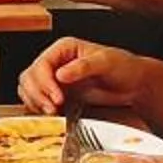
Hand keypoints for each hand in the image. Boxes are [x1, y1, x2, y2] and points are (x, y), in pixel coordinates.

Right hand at [16, 38, 145, 115]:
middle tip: (52, 108)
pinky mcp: (57, 94)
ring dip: (35, 102)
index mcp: (64, 48)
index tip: (58, 97)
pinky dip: (38, 107)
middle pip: (30, 77)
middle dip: (38, 94)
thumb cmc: (124, 67)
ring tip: (51, 112)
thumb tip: (61, 74)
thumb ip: (83, 66)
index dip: (45, 82)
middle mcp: (56, 62)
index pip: (42, 64)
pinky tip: (51, 113)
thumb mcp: (106, 62)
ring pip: (28, 88)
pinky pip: (36, 100)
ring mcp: (55, 79)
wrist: (134, 84)